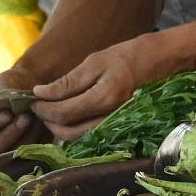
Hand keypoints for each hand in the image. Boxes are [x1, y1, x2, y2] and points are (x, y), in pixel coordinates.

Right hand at [0, 66, 46, 156]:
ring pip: (8, 156)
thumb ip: (5, 92)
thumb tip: (9, 104)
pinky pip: (25, 157)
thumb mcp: (7, 81)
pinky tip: (43, 126)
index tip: (7, 114)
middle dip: (8, 134)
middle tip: (26, 118)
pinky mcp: (17, 156)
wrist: (32, 90)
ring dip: (25, 138)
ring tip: (37, 118)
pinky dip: (36, 143)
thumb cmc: (14, 84)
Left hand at [32, 36, 166, 139]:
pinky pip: (90, 136)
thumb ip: (67, 82)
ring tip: (51, 109)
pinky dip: (74, 128)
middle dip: (48, 121)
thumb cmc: (128, 56)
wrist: (162, 63)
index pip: (63, 113)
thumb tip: (40, 93)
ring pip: (78, 138)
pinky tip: (69, 114)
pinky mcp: (119, 129)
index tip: (33, 98)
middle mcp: (111, 118)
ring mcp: (117, 127)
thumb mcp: (95, 61)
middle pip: (68, 132)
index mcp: (104, 98)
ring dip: (59, 127)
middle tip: (39, 105)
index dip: (43, 108)